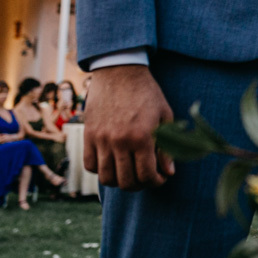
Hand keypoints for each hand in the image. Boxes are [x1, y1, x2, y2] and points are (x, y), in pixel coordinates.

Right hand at [83, 65, 174, 190]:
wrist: (119, 72)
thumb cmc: (147, 93)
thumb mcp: (165, 115)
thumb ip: (167, 146)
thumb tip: (169, 172)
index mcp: (142, 137)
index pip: (146, 175)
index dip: (155, 182)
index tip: (160, 178)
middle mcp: (120, 142)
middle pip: (125, 182)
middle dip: (139, 185)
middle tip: (146, 178)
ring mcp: (101, 140)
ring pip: (106, 178)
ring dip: (119, 181)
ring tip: (129, 173)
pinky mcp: (88, 136)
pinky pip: (89, 165)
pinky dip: (100, 170)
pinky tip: (113, 162)